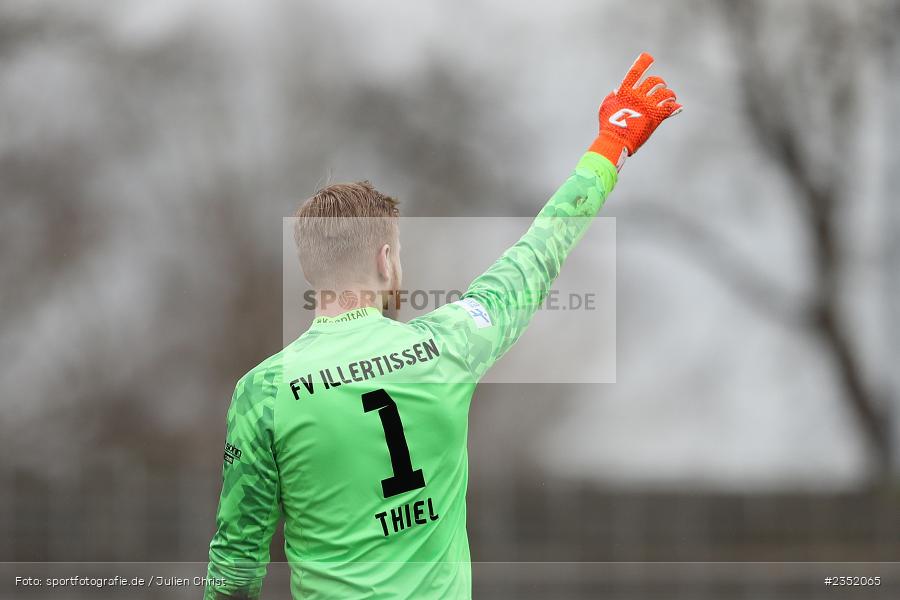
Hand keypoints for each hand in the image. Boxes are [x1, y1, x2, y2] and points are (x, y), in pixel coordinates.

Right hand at [589, 52, 681, 170]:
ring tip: (670, 96)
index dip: (642, 63)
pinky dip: (674, 106)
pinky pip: (669, 108)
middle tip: (661, 86)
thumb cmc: (607, 126)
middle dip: (659, 82)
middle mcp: (638, 96)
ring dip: (669, 94)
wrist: (615, 141)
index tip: (648, 57)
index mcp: (625, 92)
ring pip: (665, 93)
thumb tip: (617, 89)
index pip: (635, 72)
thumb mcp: (605, 107)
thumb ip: (612, 96)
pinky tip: (677, 106)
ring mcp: (647, 106)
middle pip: (654, 82)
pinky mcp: (655, 118)